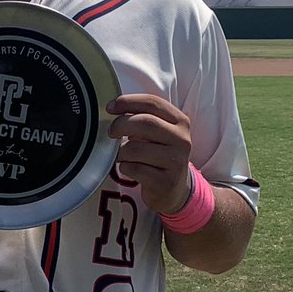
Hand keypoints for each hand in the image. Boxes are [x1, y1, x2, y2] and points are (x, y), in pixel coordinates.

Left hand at [106, 94, 192, 215]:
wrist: (175, 189)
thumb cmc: (159, 154)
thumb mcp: (159, 133)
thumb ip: (142, 117)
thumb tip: (112, 107)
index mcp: (181, 122)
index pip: (153, 103)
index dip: (128, 102)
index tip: (110, 107)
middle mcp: (182, 140)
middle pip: (145, 122)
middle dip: (121, 124)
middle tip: (111, 132)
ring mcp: (176, 162)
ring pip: (135, 148)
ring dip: (121, 151)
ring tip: (122, 155)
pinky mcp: (166, 182)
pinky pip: (134, 169)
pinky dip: (125, 167)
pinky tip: (130, 168)